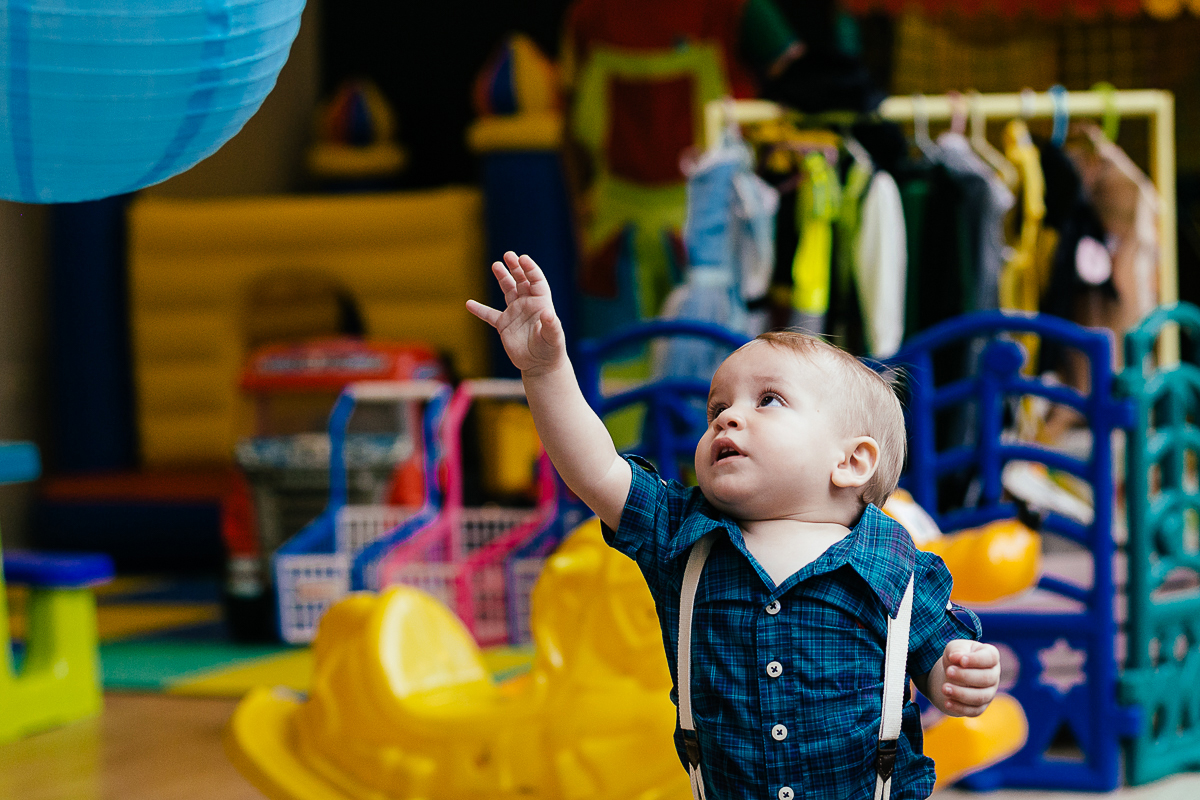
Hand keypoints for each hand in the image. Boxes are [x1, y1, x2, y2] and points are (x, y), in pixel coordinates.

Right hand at [466, 252, 565, 374]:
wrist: (539, 365)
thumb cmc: (551, 350)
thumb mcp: (554, 338)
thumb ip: (551, 326)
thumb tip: (548, 314)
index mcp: (541, 303)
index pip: (536, 281)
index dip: (530, 269)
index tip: (523, 259)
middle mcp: (528, 304)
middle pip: (521, 280)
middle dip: (515, 267)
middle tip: (508, 255)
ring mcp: (515, 313)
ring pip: (508, 290)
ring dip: (502, 277)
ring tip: (496, 265)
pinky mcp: (504, 325)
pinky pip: (490, 315)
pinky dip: (480, 310)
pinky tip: (469, 304)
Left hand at [937, 640, 999, 716]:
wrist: (953, 672)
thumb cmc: (958, 656)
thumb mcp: (955, 647)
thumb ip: (957, 650)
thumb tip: (956, 657)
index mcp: (991, 656)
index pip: (991, 658)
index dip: (977, 660)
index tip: (961, 660)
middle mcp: (994, 675)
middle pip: (985, 679)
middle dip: (965, 676)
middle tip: (948, 672)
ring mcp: (989, 693)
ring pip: (980, 697)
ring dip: (961, 694)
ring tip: (944, 689)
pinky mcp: (981, 706)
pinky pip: (974, 711)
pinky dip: (960, 708)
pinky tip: (947, 703)